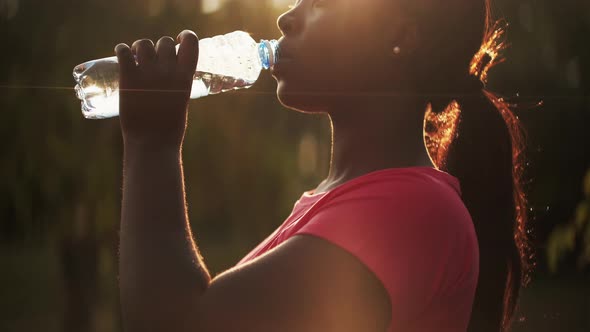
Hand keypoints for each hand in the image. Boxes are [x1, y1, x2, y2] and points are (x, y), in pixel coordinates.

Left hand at [115, 30, 198, 148]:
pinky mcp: (128, 77)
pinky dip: (122, 51)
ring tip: (137, 59)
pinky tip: (123, 56)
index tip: (179, 41)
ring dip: (140, 48)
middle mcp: (168, 69)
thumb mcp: (181, 101)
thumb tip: (167, 74)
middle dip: (159, 48)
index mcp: (186, 76)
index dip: (185, 36)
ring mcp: (147, 72)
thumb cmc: (169, 127)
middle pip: (164, 42)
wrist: (152, 143)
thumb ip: (176, 84)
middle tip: (153, 59)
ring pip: (143, 43)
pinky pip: (123, 51)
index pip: (191, 41)